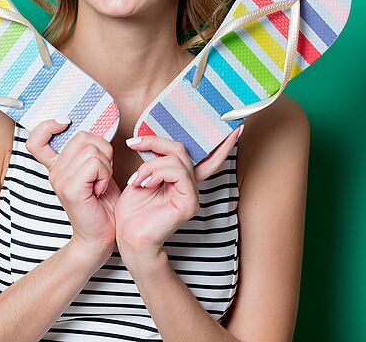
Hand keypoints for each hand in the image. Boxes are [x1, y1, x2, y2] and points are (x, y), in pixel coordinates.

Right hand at [25, 121, 121, 260]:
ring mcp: (60, 180)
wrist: (101, 235)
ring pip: (92, 150)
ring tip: (100, 183)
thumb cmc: (102, 203)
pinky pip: (95, 164)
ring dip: (106, 166)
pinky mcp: (70, 188)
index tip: (65, 125)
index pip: (36, 140)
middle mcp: (54, 172)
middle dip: (102, 150)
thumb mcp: (95, 170)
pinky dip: (105, 175)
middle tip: (102, 172)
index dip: (48, 126)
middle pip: (82, 136)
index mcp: (56, 166)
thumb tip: (93, 130)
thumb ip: (87, 150)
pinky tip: (99, 190)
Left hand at [114, 125, 242, 264]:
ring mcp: (191, 194)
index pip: (207, 158)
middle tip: (134, 143)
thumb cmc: (133, 211)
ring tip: (136, 180)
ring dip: (150, 165)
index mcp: (182, 179)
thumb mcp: (142, 176)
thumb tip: (152, 141)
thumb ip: (154, 161)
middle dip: (155, 142)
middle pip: (181, 149)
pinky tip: (145, 184)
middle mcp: (190, 185)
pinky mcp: (189, 202)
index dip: (222, 144)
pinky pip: (177, 172)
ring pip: (176, 159)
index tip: (236, 128)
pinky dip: (156, 172)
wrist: (129, 237)